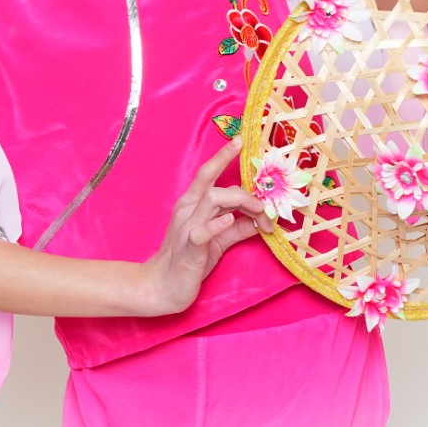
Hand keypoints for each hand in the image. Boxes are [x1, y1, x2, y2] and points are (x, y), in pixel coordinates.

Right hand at [137, 138, 269, 316]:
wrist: (162, 287)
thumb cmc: (189, 262)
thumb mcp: (218, 242)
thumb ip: (238, 229)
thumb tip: (261, 220)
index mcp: (192, 204)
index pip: (208, 173)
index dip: (223, 156)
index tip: (240, 139)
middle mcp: (187, 209)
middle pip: (211, 181)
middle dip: (242, 183)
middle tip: (266, 199)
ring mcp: (187, 226)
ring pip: (212, 199)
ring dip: (242, 203)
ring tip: (260, 216)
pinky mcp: (190, 247)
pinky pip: (202, 231)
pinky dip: (218, 224)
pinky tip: (231, 220)